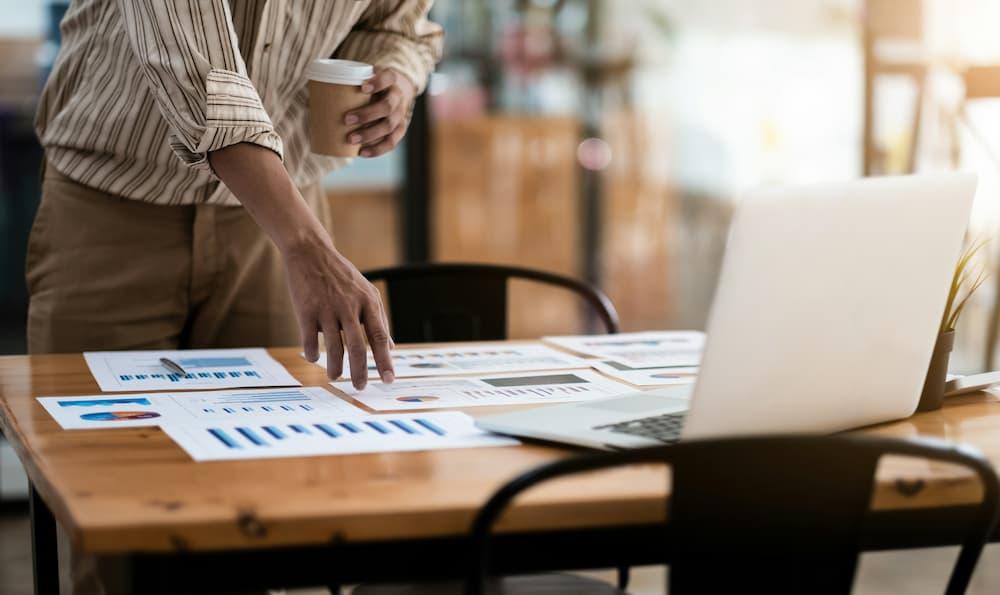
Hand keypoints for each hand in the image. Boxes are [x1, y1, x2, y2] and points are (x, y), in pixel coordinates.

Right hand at [283, 235, 393, 388]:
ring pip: (333, 347)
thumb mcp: (367, 293)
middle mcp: (349, 306)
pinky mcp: (306, 310)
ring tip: (335, 377)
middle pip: (357, 347)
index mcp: (368, 302)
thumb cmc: (341, 276)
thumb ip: (379, 320)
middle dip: (360, 371)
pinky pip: (309, 339)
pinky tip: (313, 359)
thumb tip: (391, 348)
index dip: (384, 361)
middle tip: (360, 387)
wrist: (311, 253)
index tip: (388, 380)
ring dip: (335, 367)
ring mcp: (327, 308)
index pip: (379, 337)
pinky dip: (312, 353)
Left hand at [344, 68, 417, 157]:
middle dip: (367, 114)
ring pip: (390, 126)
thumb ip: (342, 86)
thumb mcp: (362, 78)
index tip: (362, 88)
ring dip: (370, 134)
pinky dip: (377, 149)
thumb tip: (309, 103)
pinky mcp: (400, 129)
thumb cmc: (371, 85)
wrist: (393, 90)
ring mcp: (401, 114)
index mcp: (390, 79)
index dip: (378, 83)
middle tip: (346, 119)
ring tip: (351, 140)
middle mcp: (398, 96)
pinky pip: (392, 142)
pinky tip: (362, 153)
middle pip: (387, 106)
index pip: (388, 77)